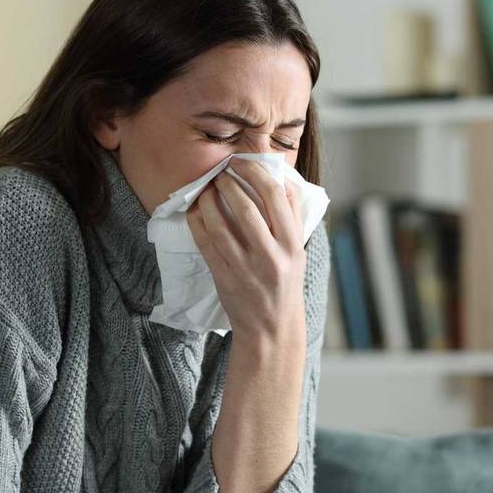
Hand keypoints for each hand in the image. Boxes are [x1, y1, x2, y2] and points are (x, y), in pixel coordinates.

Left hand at [187, 158, 306, 344]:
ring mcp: (246, 268)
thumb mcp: (297, 251)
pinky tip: (195, 211)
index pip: (277, 196)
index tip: (243, 163)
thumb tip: (278, 176)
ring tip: (206, 189)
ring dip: (209, 200)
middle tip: (221, 173)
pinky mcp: (224, 278)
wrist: (271, 328)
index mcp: (293, 245)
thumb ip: (290, 217)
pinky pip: (205, 243)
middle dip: (230, 183)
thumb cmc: (285, 283)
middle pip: (247, 207)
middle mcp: (272, 256)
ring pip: (221, 224)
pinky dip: (197, 222)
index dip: (257, 173)